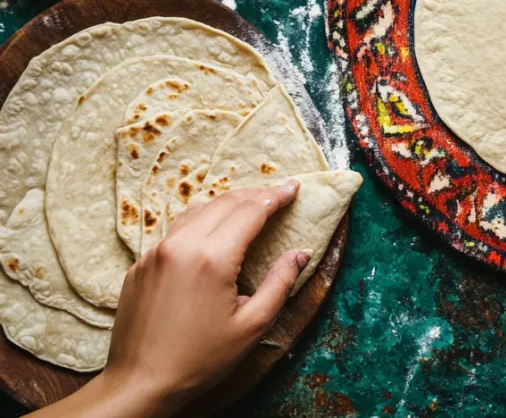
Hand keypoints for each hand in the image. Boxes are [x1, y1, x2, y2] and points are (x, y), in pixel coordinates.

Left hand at [33, 181, 310, 417]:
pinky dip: (201, 221)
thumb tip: (301, 253)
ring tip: (249, 205)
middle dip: (254, 194)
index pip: (251, 211)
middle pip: (225, 203)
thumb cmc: (201, 359)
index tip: (294, 187)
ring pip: (197, 211)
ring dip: (227, 203)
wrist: (140, 382)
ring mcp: (156, 253)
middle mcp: (181, 245)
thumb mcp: (253, 325)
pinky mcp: (141, 264)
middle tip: (277, 193)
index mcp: (213, 258)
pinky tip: (212, 231)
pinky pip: (176, 231)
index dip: (276, 197)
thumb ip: (280, 282)